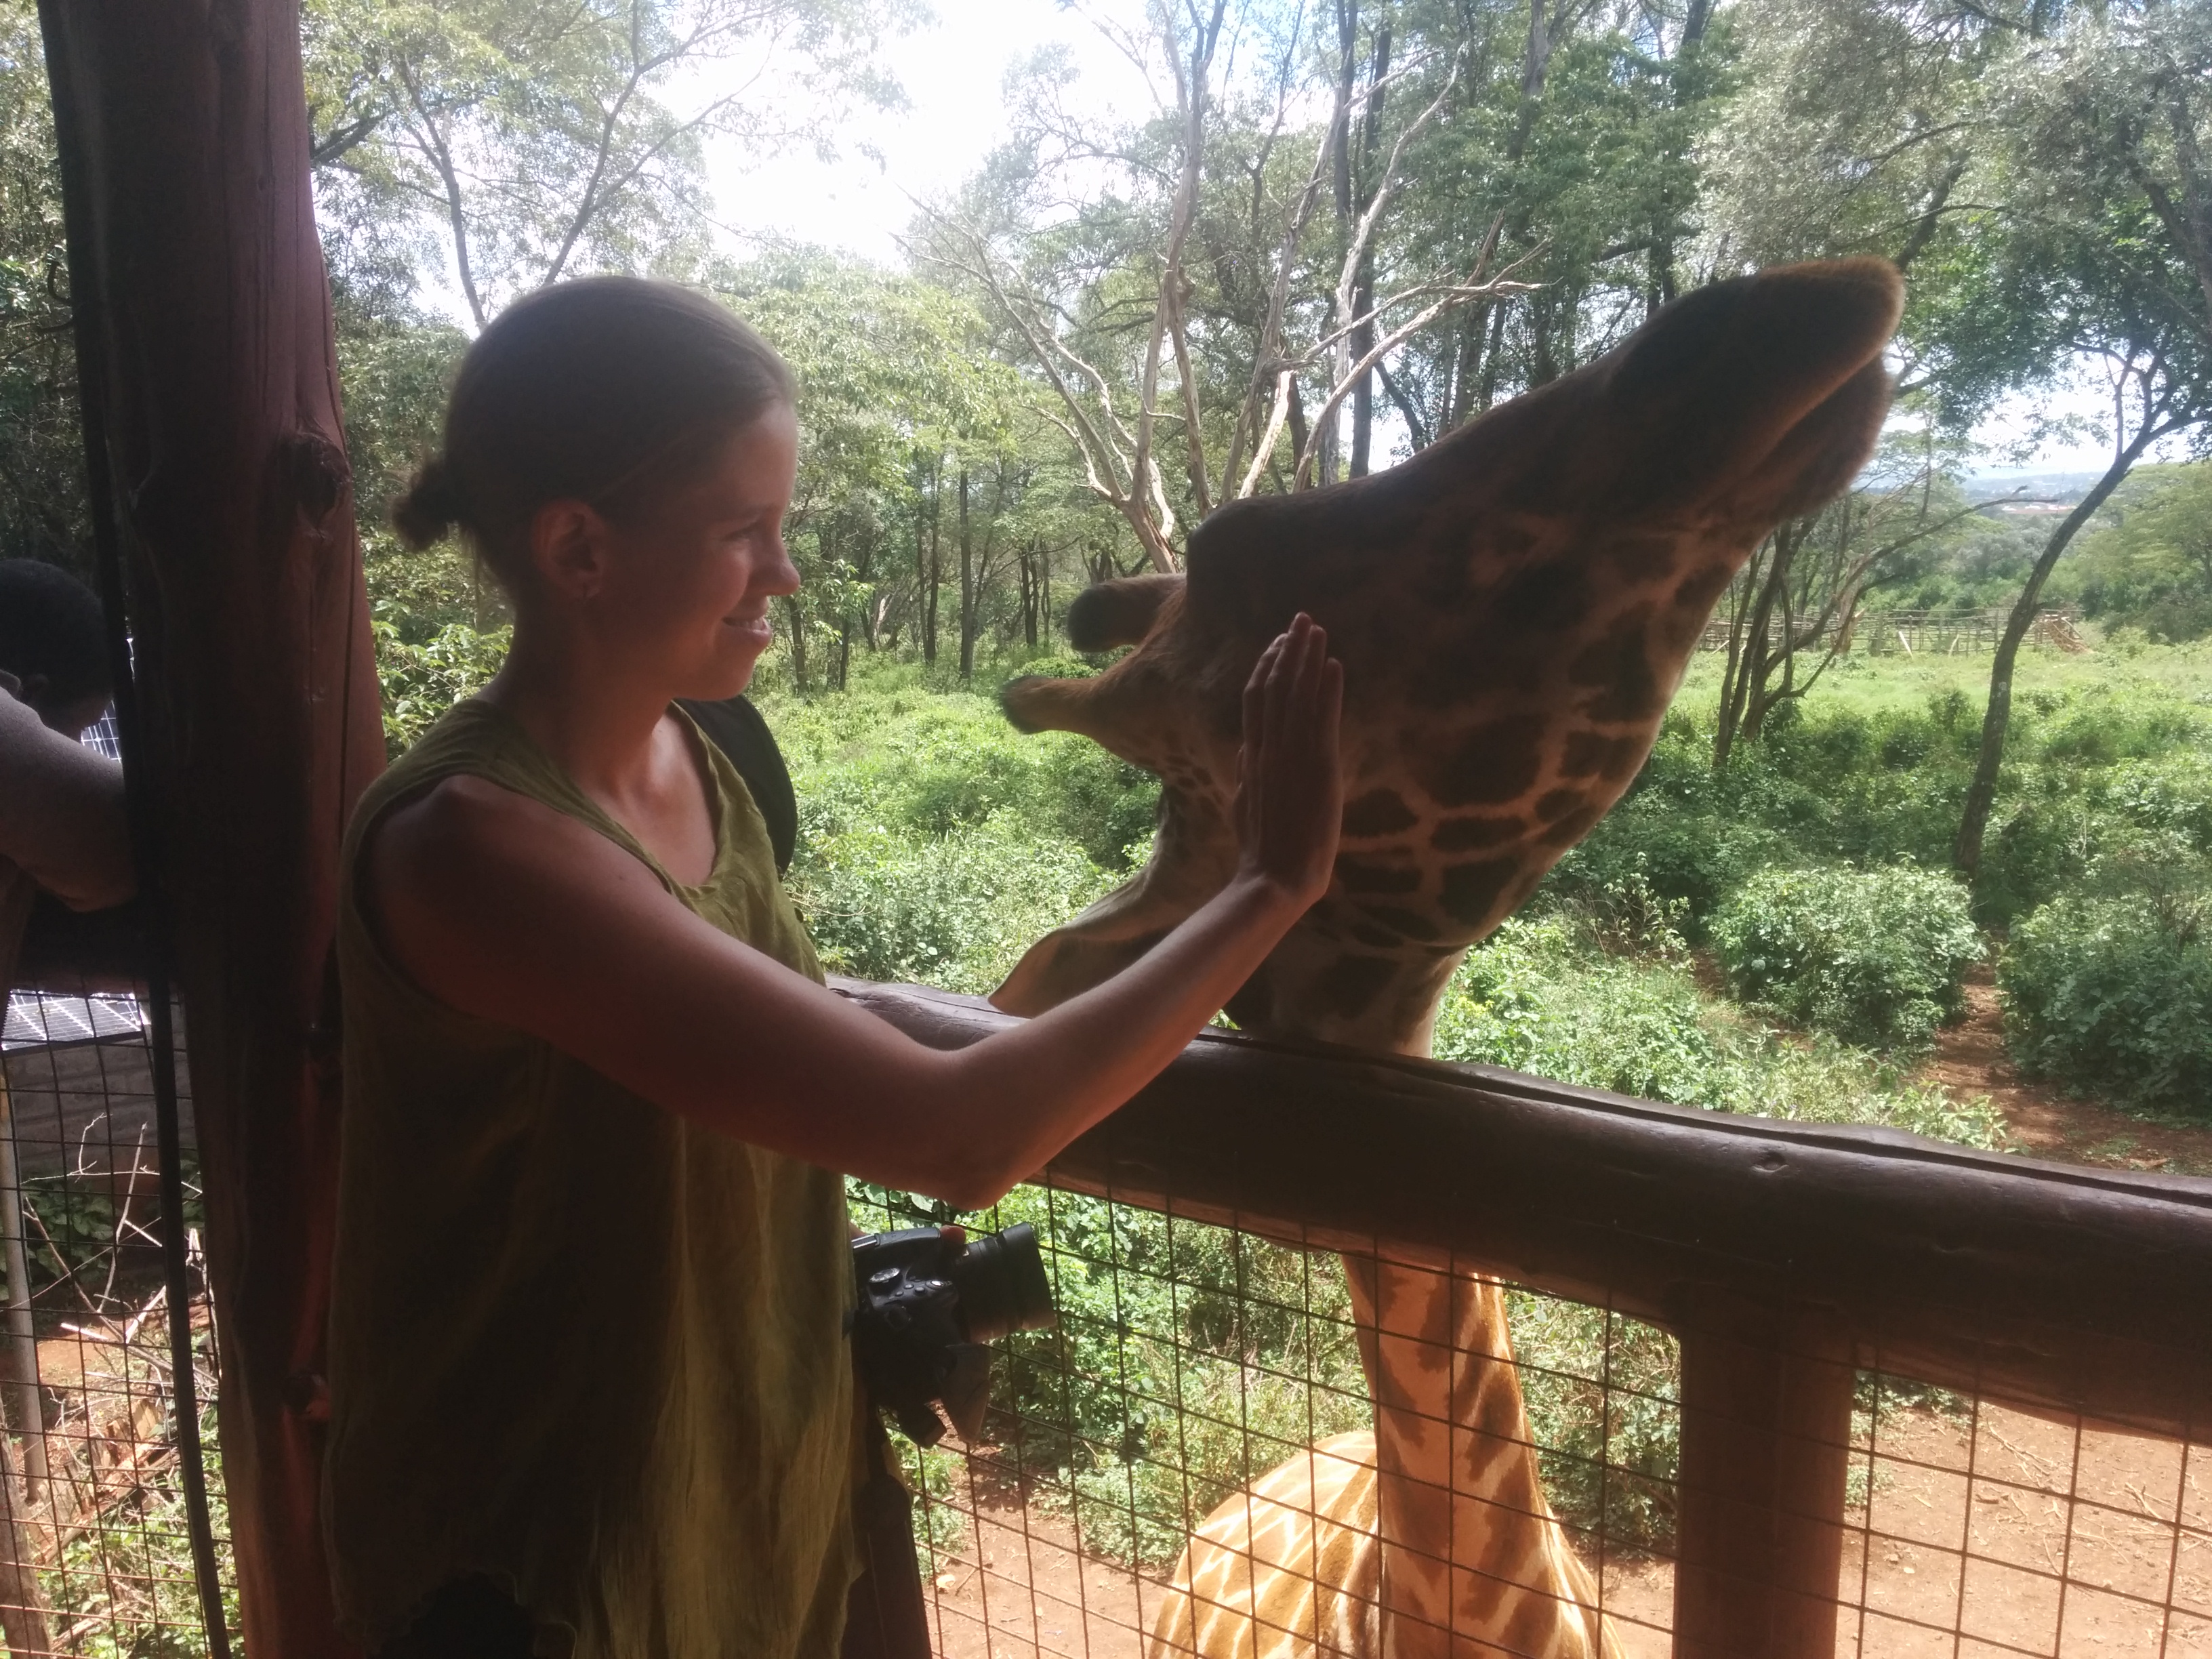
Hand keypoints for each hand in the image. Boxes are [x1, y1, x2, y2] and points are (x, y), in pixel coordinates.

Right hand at [1233, 613, 1342, 910]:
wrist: (1274, 877)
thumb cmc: (1261, 851)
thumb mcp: (1242, 808)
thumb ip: (1244, 777)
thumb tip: (1243, 755)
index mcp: (1253, 757)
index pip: (1256, 700)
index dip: (1267, 667)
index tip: (1278, 642)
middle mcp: (1269, 749)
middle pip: (1276, 686)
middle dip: (1288, 649)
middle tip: (1301, 619)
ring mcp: (1292, 756)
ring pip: (1297, 694)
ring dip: (1308, 658)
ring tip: (1316, 628)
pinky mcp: (1317, 767)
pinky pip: (1321, 719)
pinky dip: (1327, 689)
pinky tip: (1334, 664)